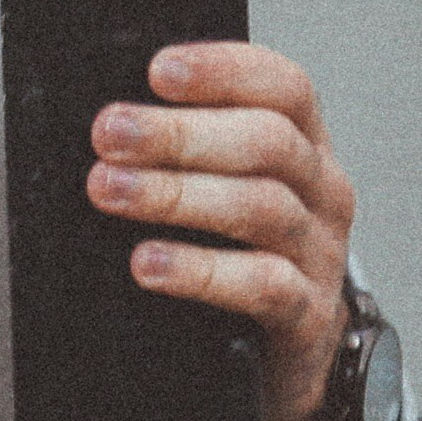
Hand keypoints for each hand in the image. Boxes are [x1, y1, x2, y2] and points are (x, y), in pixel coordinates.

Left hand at [88, 43, 355, 420]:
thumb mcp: (217, 183)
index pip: (282, 87)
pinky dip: (200, 270)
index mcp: (301, 143)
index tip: (158, 70)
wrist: (281, 350)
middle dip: (179, 133)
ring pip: (260, 206)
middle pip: (266, 142)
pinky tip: (147, 262)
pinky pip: (263, 284)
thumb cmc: (232, 248)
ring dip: (175, 193)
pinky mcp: (306, 314)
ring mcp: (319, 252)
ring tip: (108, 191)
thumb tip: (100, 120)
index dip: (223, 70)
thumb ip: (177, 147)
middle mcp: (321, 189)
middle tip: (107, 133)